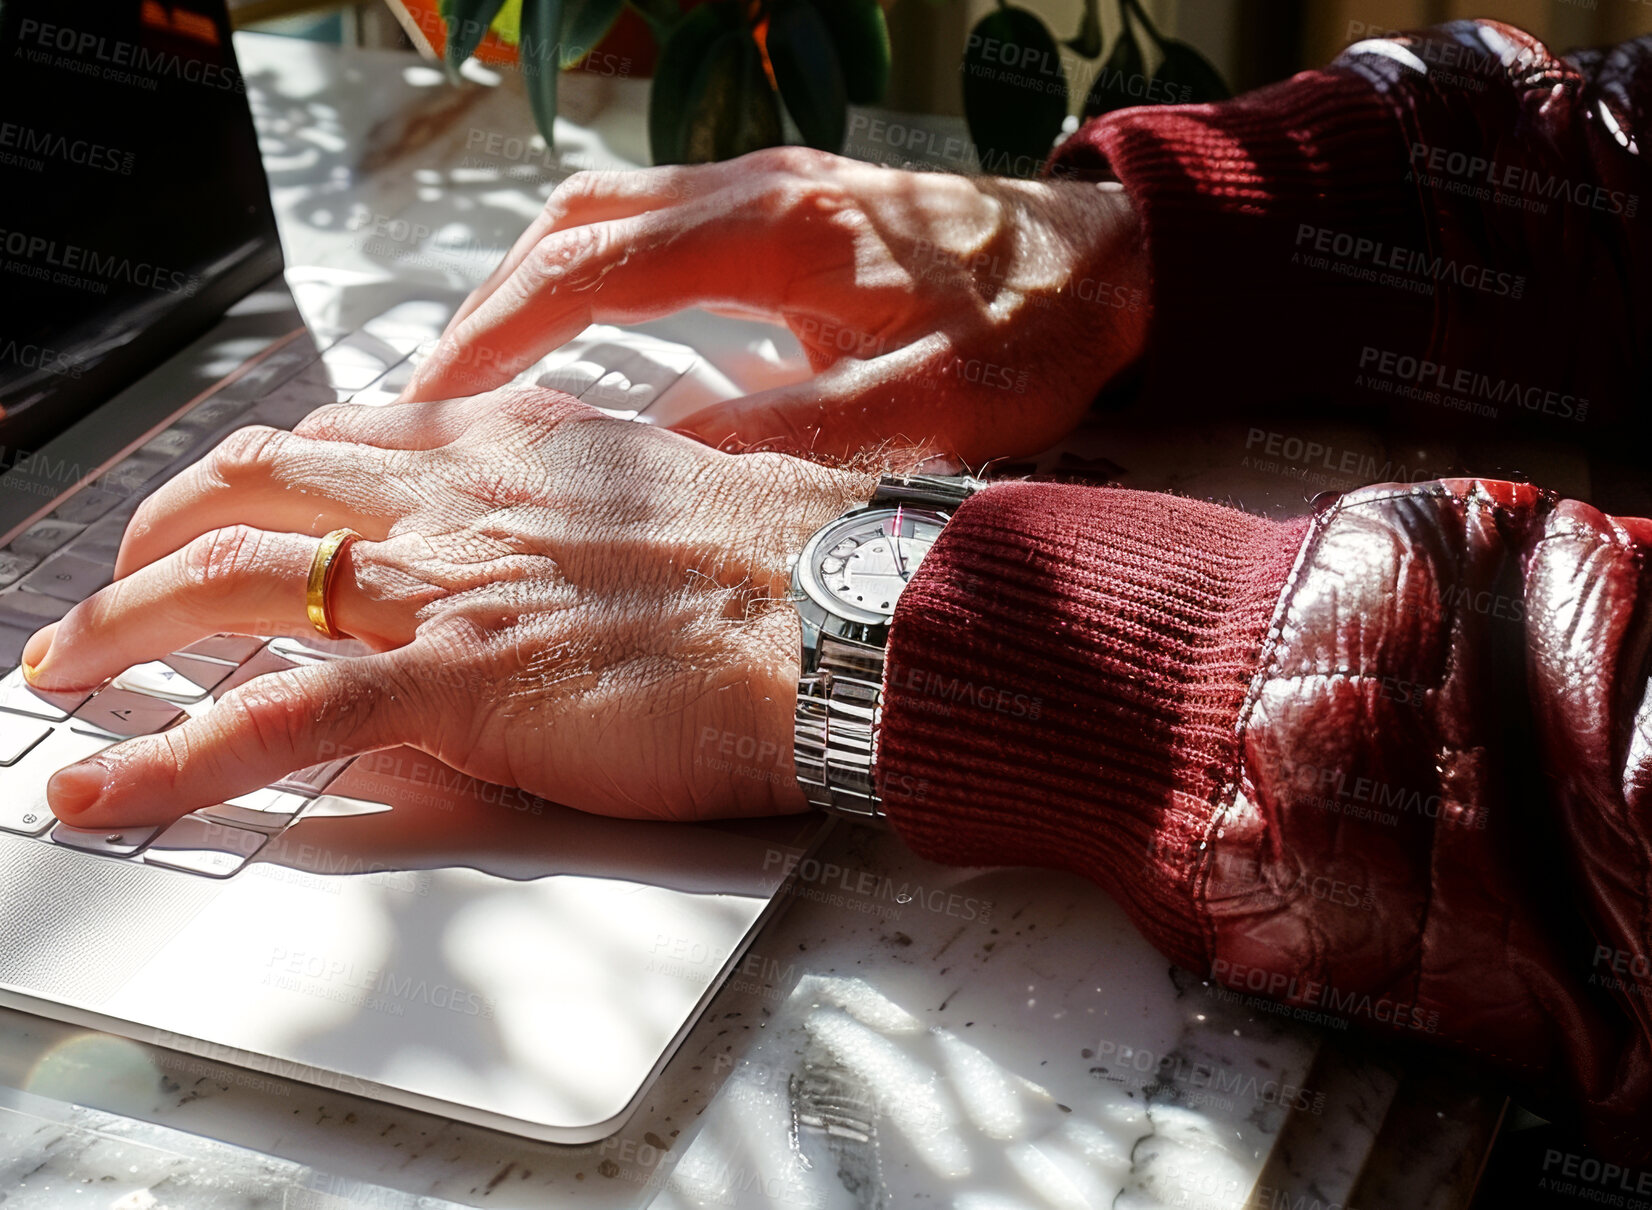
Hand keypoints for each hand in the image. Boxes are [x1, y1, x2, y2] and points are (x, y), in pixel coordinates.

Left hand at [20, 391, 874, 828]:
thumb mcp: (663, 506)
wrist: (839, 613)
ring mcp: (447, 583)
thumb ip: (577, 517)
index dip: (261, 478)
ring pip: (228, 579)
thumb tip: (543, 555)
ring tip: (63, 672)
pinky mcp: (455, 682)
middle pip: (253, 484)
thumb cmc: (785, 570)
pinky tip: (108, 791)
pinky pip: (277, 719)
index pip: (344, 438)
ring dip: (120, 627)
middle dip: (158, 533)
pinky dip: (170, 760)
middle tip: (117, 591)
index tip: (228, 514)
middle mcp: (458, 496)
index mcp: (513, 447)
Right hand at [402, 148, 1148, 464]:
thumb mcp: (929, 403)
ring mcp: (765, 192)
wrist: (1113, 261)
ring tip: (479, 375)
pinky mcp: (783, 213)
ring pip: (604, 218)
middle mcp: (754, 190)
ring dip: (531, 287)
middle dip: (488, 308)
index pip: (590, 267)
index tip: (433, 398)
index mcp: (777, 229)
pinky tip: (578, 341)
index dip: (498, 333)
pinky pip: (649, 230)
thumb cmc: (1037, 324)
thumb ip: (797, 434)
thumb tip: (670, 462)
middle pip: (573, 226)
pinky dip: (588, 280)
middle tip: (430, 396)